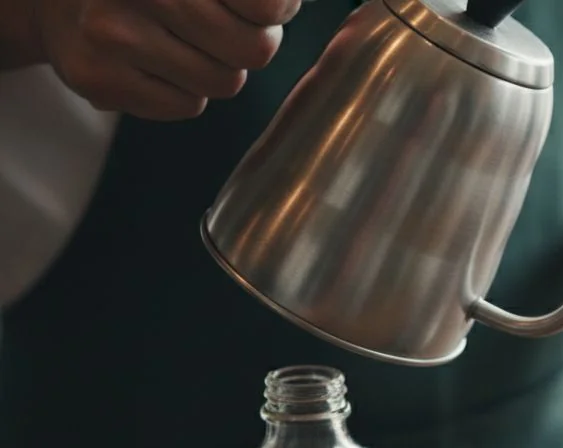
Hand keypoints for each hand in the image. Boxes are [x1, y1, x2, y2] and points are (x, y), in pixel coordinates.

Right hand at [33, 0, 299, 119]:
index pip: (267, 5)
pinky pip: (188, 105)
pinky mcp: (99, 79)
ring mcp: (112, 34)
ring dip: (217, 68)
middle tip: (226, 30)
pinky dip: (183, 90)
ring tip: (181, 43)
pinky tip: (154, 63)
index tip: (264, 9)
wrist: (56, 0)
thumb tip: (291, 6)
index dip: (278, 10)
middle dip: (252, 43)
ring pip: (226, 82)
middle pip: (254, 49)